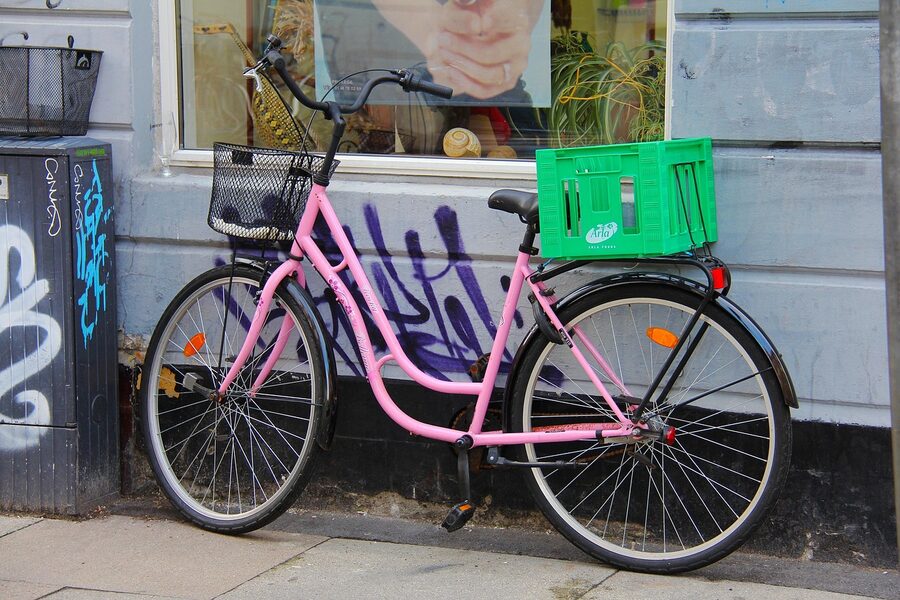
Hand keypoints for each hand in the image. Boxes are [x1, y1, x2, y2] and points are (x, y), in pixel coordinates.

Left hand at [426, 0, 543, 98]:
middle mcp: (521, 44)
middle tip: (443, 38)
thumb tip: (475, 25)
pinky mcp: (506, 82)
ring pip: (489, 75)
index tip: (478, 24)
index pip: (504, 22)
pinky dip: (466, 83)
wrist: (494, 27)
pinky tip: (452, 71)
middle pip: (491, 53)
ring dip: (462, 66)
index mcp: (518, 20)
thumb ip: (468, 3)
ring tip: (445, 52)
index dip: (490, 24)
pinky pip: (486, 90)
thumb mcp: (473, 2)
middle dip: (463, 48)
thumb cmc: (481, 10)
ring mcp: (516, 66)